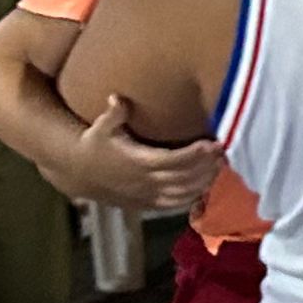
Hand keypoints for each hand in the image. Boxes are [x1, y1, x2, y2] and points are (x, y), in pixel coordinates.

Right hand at [68, 98, 222, 218]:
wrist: (78, 172)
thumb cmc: (94, 144)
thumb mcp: (100, 126)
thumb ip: (113, 113)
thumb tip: (116, 97)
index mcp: (138, 162)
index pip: (173, 160)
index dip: (195, 154)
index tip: (214, 143)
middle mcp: (145, 181)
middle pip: (184, 178)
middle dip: (206, 167)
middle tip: (225, 153)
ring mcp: (146, 195)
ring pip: (182, 193)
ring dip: (203, 182)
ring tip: (221, 168)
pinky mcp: (145, 204)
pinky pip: (173, 205)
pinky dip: (191, 198)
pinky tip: (205, 188)